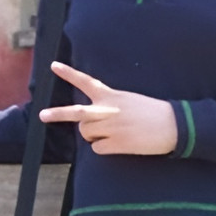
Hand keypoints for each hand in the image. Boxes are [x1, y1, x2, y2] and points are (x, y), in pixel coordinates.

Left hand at [39, 62, 176, 154]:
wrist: (173, 125)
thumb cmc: (152, 112)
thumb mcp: (128, 100)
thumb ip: (109, 106)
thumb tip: (92, 122)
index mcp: (112, 95)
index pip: (86, 81)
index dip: (69, 73)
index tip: (53, 66)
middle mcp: (108, 109)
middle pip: (76, 113)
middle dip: (57, 114)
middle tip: (42, 115)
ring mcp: (111, 127)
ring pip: (86, 134)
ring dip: (93, 136)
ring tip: (112, 134)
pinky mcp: (116, 143)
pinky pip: (97, 149)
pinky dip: (104, 149)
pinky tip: (119, 144)